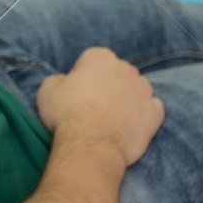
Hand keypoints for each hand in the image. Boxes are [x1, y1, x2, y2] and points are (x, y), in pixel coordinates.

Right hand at [36, 46, 164, 168]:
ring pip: (137, 88)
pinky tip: (129, 123)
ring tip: (111, 116)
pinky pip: (152, 107)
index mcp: (100, 57)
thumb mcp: (48, 88)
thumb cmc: (66, 114)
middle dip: (108, 83)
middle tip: (92, 103)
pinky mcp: (155, 114)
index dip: (83, 75)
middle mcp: (126, 69)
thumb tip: (68, 83)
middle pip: (117, 72)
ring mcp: (144, 91)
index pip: (92, 59)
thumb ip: (61, 79)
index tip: (76, 90)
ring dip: (127, 97)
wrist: (90, 145)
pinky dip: (143, 113)